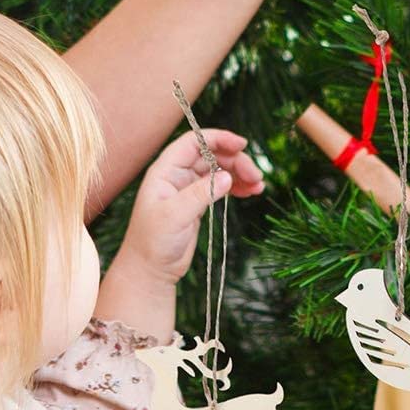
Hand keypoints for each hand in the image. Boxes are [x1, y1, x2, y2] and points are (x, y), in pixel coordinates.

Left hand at [95, 128, 262, 336]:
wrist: (151, 270)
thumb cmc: (153, 242)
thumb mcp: (175, 216)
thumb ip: (200, 194)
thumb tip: (227, 177)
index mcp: (165, 171)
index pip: (193, 142)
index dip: (218, 139)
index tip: (241, 144)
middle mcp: (176, 175)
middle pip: (211, 155)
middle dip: (235, 161)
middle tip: (256, 176)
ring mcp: (188, 189)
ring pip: (219, 170)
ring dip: (240, 174)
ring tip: (259, 186)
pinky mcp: (198, 203)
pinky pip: (220, 186)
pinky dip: (237, 187)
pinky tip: (251, 192)